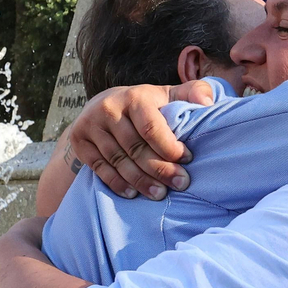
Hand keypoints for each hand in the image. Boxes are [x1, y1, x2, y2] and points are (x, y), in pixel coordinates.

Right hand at [68, 80, 212, 198]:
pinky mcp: (80, 141)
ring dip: (140, 181)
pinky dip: (117, 183)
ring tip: (159, 194)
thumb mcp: (167, 95)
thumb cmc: (145, 106)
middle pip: (136, 148)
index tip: (187, 159)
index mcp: (134, 96)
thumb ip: (191, 93)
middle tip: (180, 184)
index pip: (152, 128)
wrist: (101, 106)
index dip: (170, 147)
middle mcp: (109, 108)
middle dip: (161, 169)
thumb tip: (207, 103)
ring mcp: (91, 125)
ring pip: (119, 161)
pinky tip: (133, 194)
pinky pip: (100, 168)